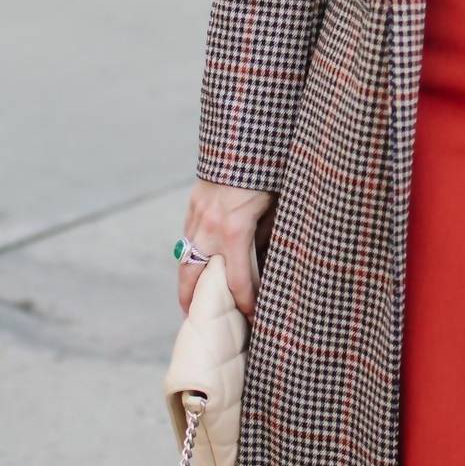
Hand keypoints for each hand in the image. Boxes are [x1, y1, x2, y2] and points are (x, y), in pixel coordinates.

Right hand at [177, 180, 275, 318]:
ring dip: (188, 285)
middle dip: (197, 306)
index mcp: (235, 231)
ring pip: (185, 262)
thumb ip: (272, 238)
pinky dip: (190, 259)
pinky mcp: (193, 208)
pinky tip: (196, 270)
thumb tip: (271, 266)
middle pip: (196, 280)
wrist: (246, 139)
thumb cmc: (270, 175)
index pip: (239, 283)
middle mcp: (210, 229)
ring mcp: (197, 218)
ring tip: (192, 306)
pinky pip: (187, 241)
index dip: (247, 305)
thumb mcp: (279, 209)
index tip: (254, 319)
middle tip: (203, 326)